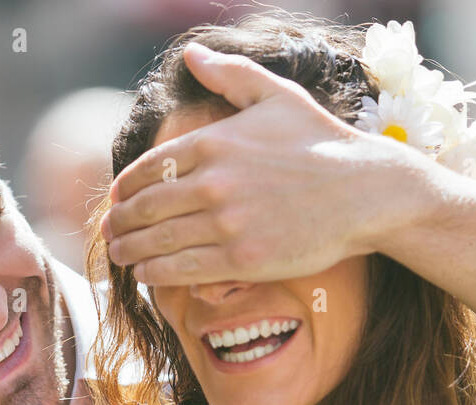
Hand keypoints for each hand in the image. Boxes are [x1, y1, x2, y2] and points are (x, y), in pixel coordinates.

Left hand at [101, 42, 433, 286]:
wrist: (365, 192)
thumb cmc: (322, 143)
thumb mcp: (276, 96)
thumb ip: (230, 74)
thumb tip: (192, 56)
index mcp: (214, 142)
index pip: (148, 168)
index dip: (124, 189)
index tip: (117, 201)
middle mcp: (213, 182)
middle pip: (145, 208)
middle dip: (120, 224)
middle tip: (110, 235)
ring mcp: (226, 223)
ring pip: (157, 241)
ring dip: (129, 252)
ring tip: (121, 257)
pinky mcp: (242, 260)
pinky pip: (181, 269)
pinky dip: (154, 274)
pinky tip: (145, 276)